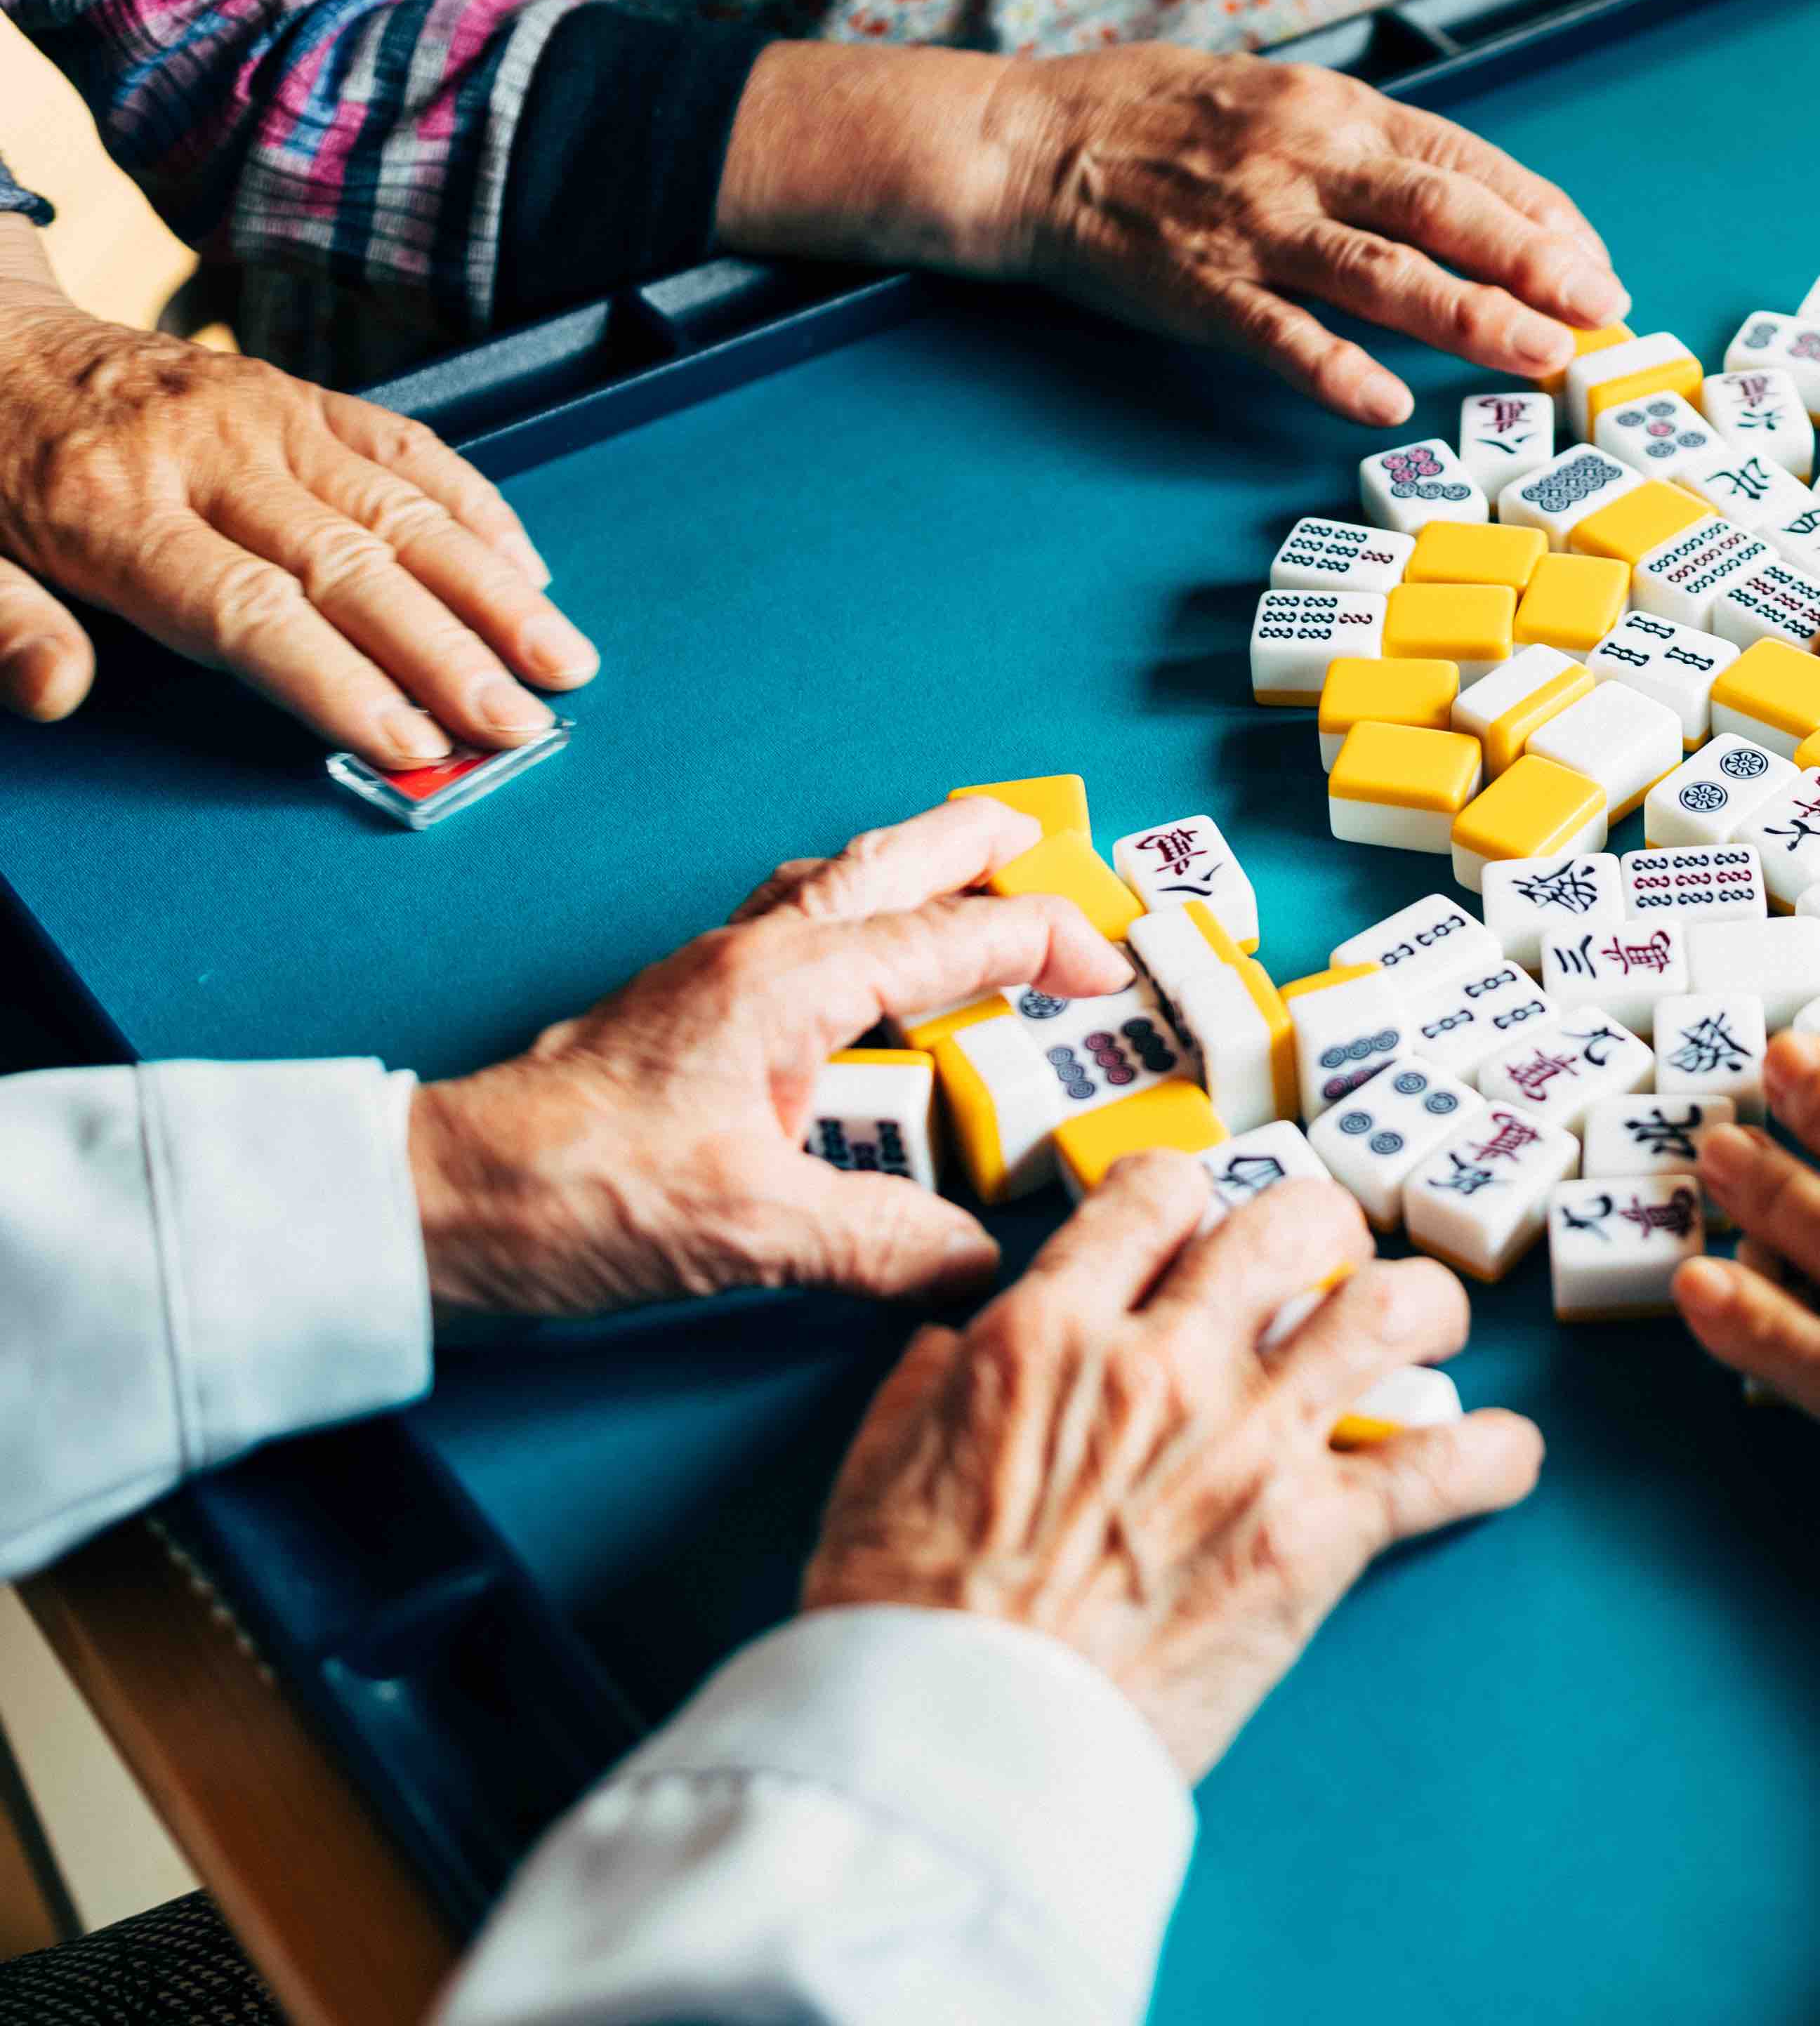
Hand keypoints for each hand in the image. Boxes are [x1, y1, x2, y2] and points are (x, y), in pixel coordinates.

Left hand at [0, 233, 592, 769]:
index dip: (340, 682)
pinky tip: (526, 568)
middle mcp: (209, 452)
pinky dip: (477, 507)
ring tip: (560, 659)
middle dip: (450, 654)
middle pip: (352, 566)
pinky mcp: (299, 391)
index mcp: (113, 508)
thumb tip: (55, 694)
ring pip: (403, 506)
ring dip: (495, 589)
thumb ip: (1, 627)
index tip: (410, 743)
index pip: (251, 611)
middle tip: (517, 723)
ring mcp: (266, 413)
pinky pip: (406, 445)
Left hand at [409, 797, 1130, 1313]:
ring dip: (905, 871)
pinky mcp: (680, 1011)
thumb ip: (881, 1241)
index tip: (1106, 972)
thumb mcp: (751, 1232)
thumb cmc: (571, 1196)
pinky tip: (853, 963)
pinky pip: (787, 927)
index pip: (951, 935)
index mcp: (786, 983)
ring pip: (830, 883)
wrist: (437, 1203)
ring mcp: (708, 976)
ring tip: (961, 881)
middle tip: (1040, 834)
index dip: (1044, 944)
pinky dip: (847, 920)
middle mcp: (751, 957)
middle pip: (886, 862)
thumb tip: (976, 1261)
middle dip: (972, 842)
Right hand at [718, 41, 1628, 429]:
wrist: (1027, 140)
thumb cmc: (1159, 119)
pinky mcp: (1199, 288)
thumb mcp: (1278, 98)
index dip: (1544, 217)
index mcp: (1337, 109)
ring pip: (1385, 273)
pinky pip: (1278, 335)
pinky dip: (1334, 369)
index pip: (1469, 163)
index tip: (1597, 265)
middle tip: (1604, 313)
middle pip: (1448, 213)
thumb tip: (1467, 200)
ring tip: (1541, 355)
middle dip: (1538, 264)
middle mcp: (1308, 159)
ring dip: (1471, 316)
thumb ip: (1367, 147)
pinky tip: (1385, 402)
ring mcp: (1254, 226)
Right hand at [802, 1155, 1540, 1780]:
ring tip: (1426, 1329)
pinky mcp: (1314, 1538)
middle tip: (1326, 1265)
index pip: (1156, 1192)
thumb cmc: (901, 1623)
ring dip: (1422, 1307)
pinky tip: (1500, 1454)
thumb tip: (960, 1348)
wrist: (952, 1747)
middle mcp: (1166, 1362)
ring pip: (1391, 1306)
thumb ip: (936, 1384)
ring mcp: (1251, 1444)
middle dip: (1322, 1228)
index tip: (1202, 1228)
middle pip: (1294, 1221)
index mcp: (1053, 1334)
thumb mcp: (880, 1465)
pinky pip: (1445, 1466)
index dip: (1188, 1198)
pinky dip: (1492, 1455)